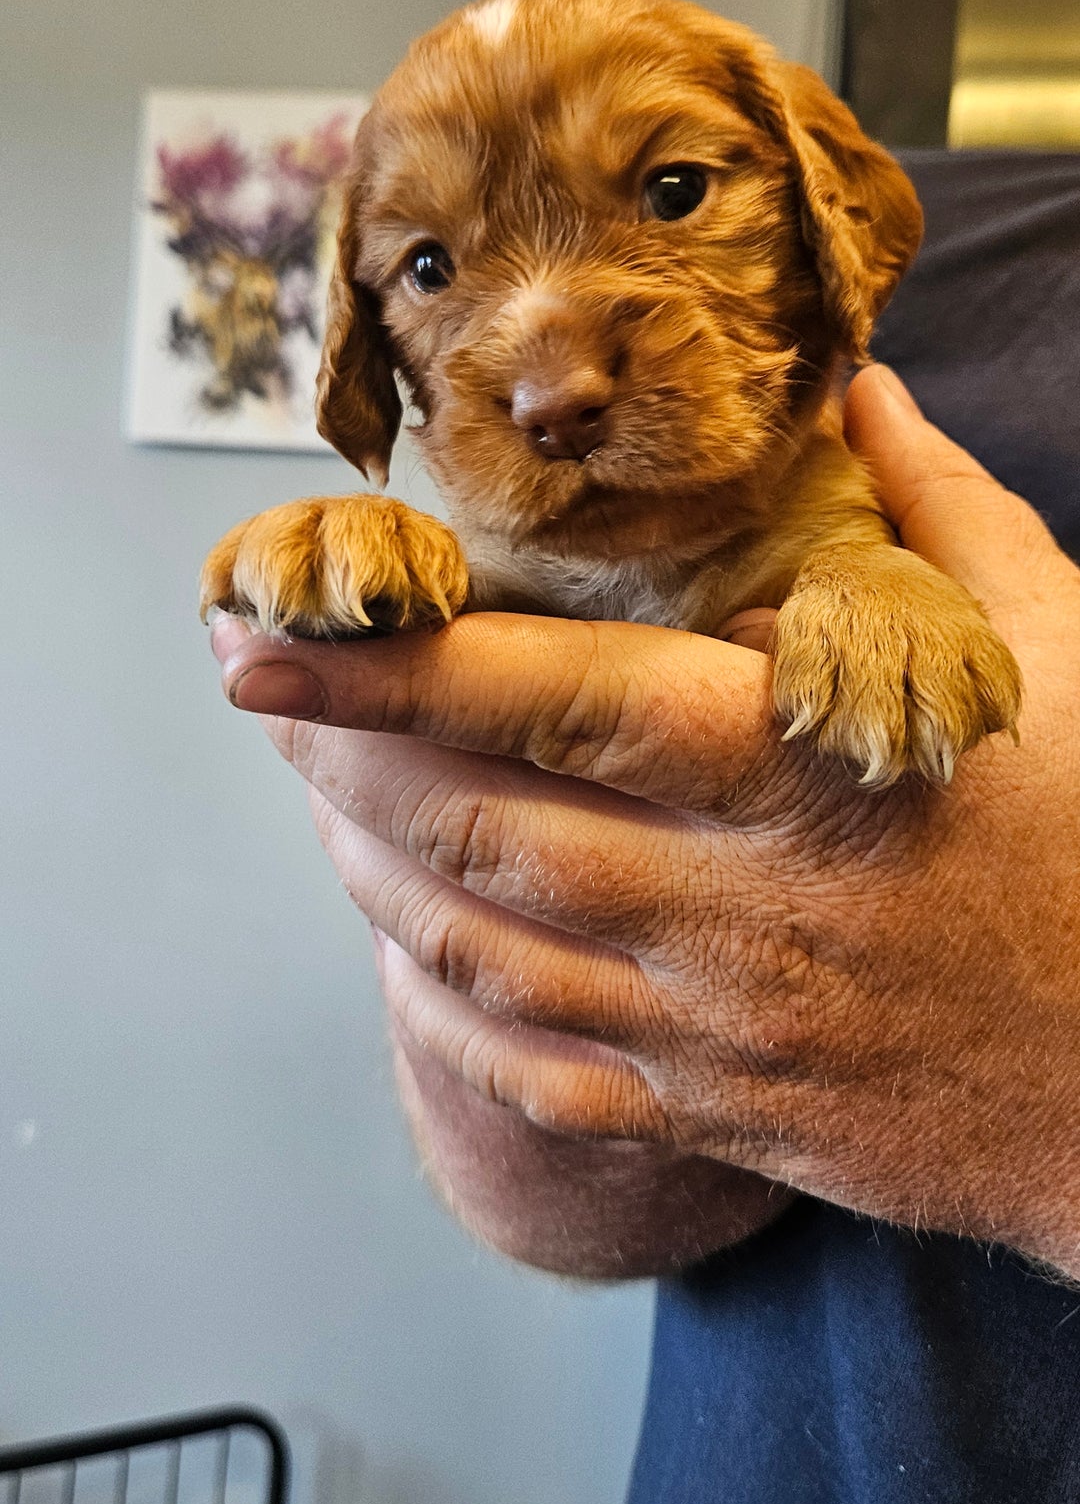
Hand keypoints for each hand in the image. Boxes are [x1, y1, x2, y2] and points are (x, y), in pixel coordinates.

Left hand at [210, 366, 1079, 1278]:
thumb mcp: (1059, 651)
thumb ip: (939, 512)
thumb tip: (863, 389)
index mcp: (798, 765)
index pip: (552, 701)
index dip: (389, 669)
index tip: (266, 640)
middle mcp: (734, 902)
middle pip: (476, 827)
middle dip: (341, 755)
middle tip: (265, 694)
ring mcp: (716, 1027)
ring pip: (481, 952)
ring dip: (374, 870)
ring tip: (319, 799)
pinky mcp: (719, 1114)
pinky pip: (537, 1077)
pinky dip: (447, 1012)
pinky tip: (410, 954)